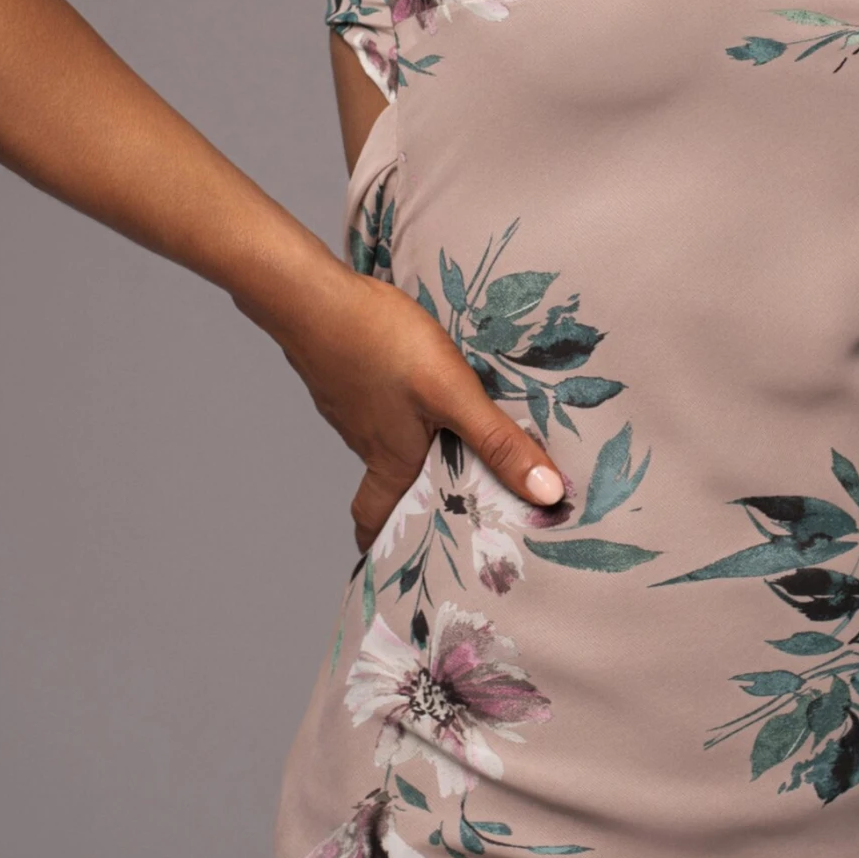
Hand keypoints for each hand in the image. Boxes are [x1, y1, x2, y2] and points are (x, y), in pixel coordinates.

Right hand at [241, 258, 566, 553]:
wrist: (312, 295)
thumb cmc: (380, 343)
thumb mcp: (452, 392)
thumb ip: (497, 440)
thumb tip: (547, 494)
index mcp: (390, 458)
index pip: (376, 520)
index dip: (384, 544)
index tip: (400, 562)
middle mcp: (366, 439)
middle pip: (386, 482)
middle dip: (415, 493)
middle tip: (451, 496)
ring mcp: (349, 405)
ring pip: (382, 440)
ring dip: (410, 446)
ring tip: (451, 438)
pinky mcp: (345, 374)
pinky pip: (374, 404)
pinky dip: (396, 407)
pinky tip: (415, 384)